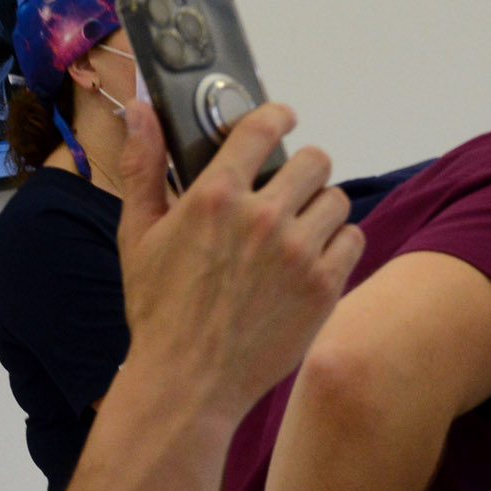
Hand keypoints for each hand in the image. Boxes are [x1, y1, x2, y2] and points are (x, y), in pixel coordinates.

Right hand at [118, 102, 360, 420]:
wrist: (189, 381)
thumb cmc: (159, 311)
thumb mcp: (138, 235)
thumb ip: (144, 166)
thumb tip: (141, 109)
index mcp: (215, 196)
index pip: (263, 128)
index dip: (277, 116)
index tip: (282, 118)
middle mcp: (262, 217)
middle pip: (314, 160)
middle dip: (302, 169)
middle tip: (290, 188)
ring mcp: (298, 253)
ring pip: (337, 200)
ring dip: (321, 208)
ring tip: (301, 228)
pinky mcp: (324, 286)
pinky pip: (352, 239)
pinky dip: (338, 244)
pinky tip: (314, 258)